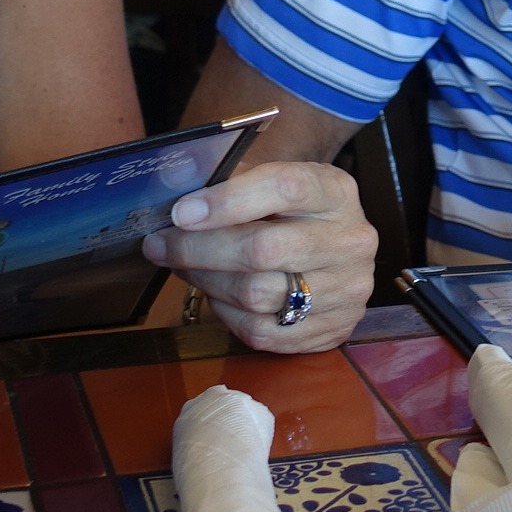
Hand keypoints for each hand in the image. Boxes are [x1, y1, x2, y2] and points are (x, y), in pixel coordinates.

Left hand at [140, 161, 378, 352]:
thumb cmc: (287, 207)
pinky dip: (227, 314)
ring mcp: (347, 289)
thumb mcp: (270, 179)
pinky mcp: (334, 328)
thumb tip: (172, 195)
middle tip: (160, 245)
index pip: (285, 188)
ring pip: (257, 294)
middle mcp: (351, 240)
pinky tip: (216, 295)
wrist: (331, 241)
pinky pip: (262, 332)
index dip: (227, 201)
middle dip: (199, 249)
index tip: (181, 212)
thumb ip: (227, 181)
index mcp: (336, 191)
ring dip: (206, 282)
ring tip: (184, 267)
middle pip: (263, 249)